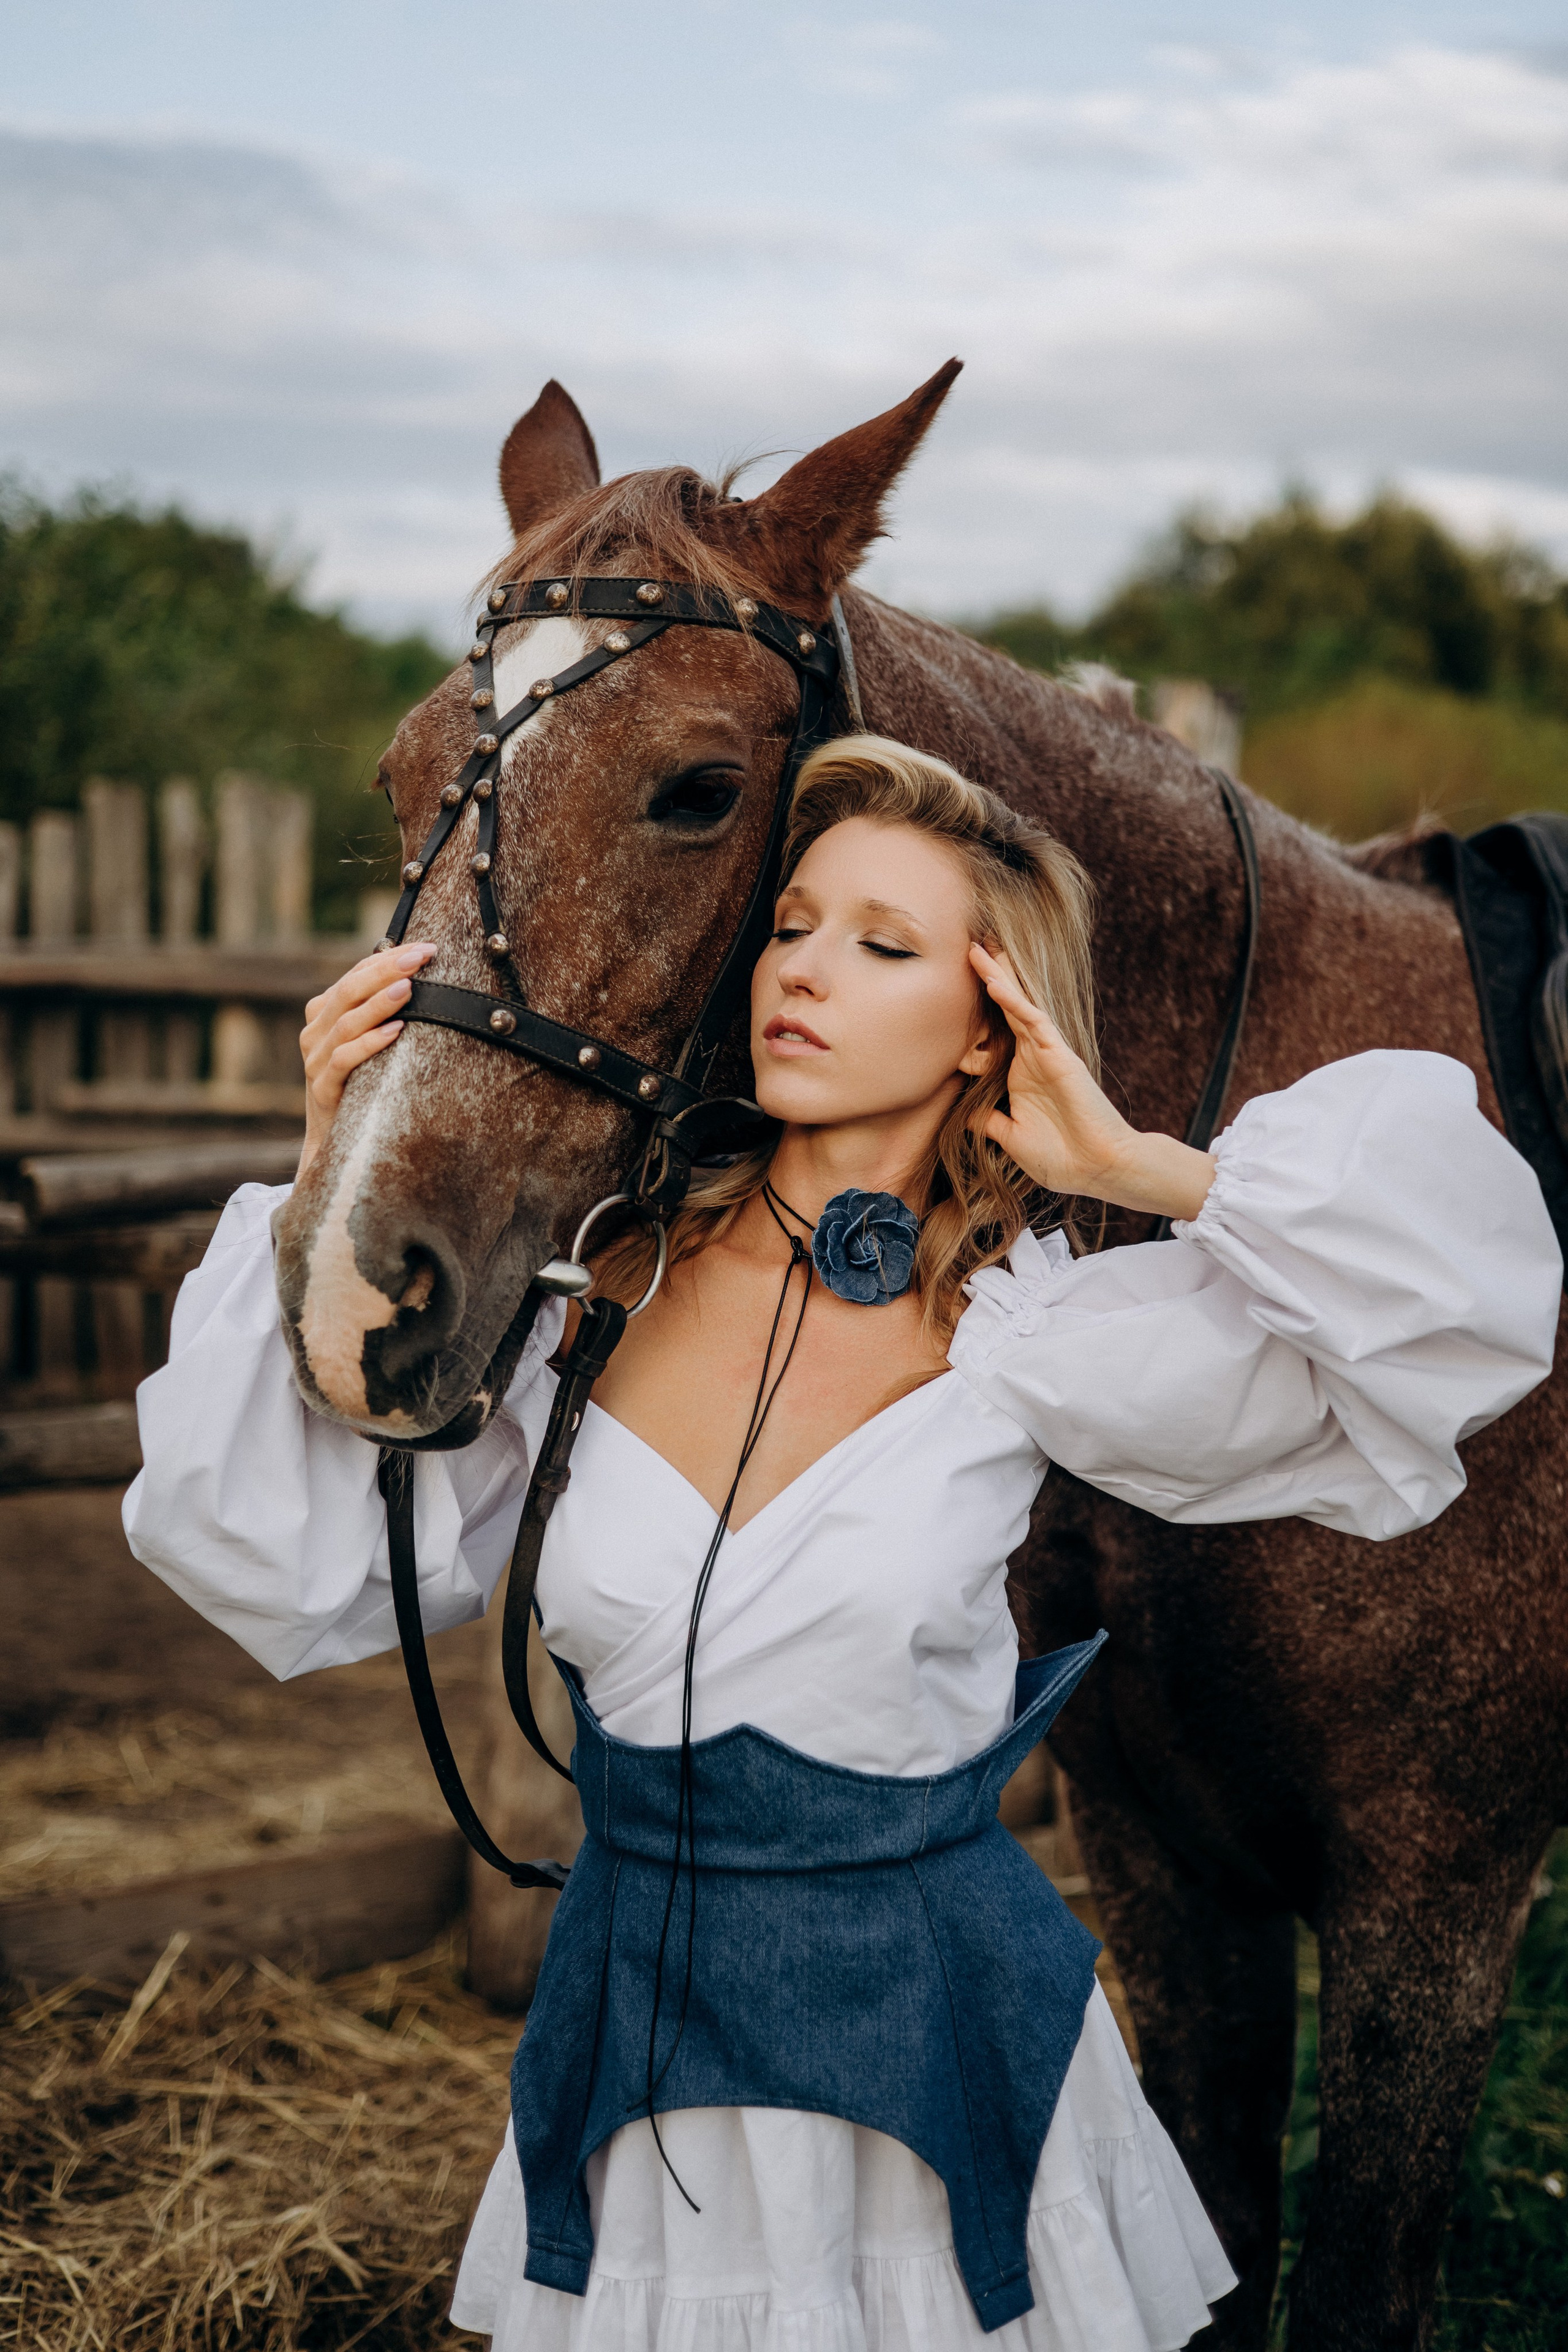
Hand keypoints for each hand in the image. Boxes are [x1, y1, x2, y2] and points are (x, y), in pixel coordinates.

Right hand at [297, 944, 434, 1177]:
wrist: (336, 1140)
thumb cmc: (362, 1082)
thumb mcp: (369, 1040)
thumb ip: (383, 1011)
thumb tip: (426, 977)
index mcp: (324, 1011)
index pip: (357, 973)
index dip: (388, 957)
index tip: (425, 947)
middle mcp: (315, 1031)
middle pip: (349, 991)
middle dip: (386, 970)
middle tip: (420, 957)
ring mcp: (314, 1059)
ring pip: (345, 1022)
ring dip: (378, 1003)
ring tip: (409, 988)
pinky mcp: (322, 1088)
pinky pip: (343, 1060)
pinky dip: (369, 1043)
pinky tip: (395, 1032)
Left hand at [970, 943, 1216, 1223]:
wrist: (1098, 1169)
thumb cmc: (1062, 1158)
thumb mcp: (1013, 1138)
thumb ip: (991, 1123)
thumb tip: (966, 1117)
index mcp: (1021, 1076)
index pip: (997, 1034)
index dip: (980, 1010)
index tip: (956, 987)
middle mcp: (1034, 1059)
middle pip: (1008, 1009)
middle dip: (991, 978)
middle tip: (971, 947)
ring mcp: (1048, 1054)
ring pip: (1020, 1007)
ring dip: (999, 978)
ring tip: (979, 950)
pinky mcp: (1061, 1056)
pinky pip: (1035, 1022)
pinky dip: (1015, 1003)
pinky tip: (996, 984)